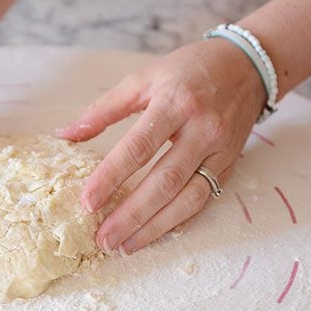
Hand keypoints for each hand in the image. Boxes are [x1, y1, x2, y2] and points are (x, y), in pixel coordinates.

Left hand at [56, 39, 265, 253]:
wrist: (246, 66)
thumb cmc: (187, 70)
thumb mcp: (143, 78)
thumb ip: (103, 108)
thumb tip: (65, 134)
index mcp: (175, 102)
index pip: (139, 146)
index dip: (112, 176)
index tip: (88, 202)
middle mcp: (202, 128)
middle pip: (164, 181)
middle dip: (132, 214)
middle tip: (103, 238)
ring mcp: (220, 149)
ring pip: (187, 198)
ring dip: (154, 227)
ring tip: (124, 245)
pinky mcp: (230, 164)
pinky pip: (203, 198)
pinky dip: (177, 219)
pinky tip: (154, 232)